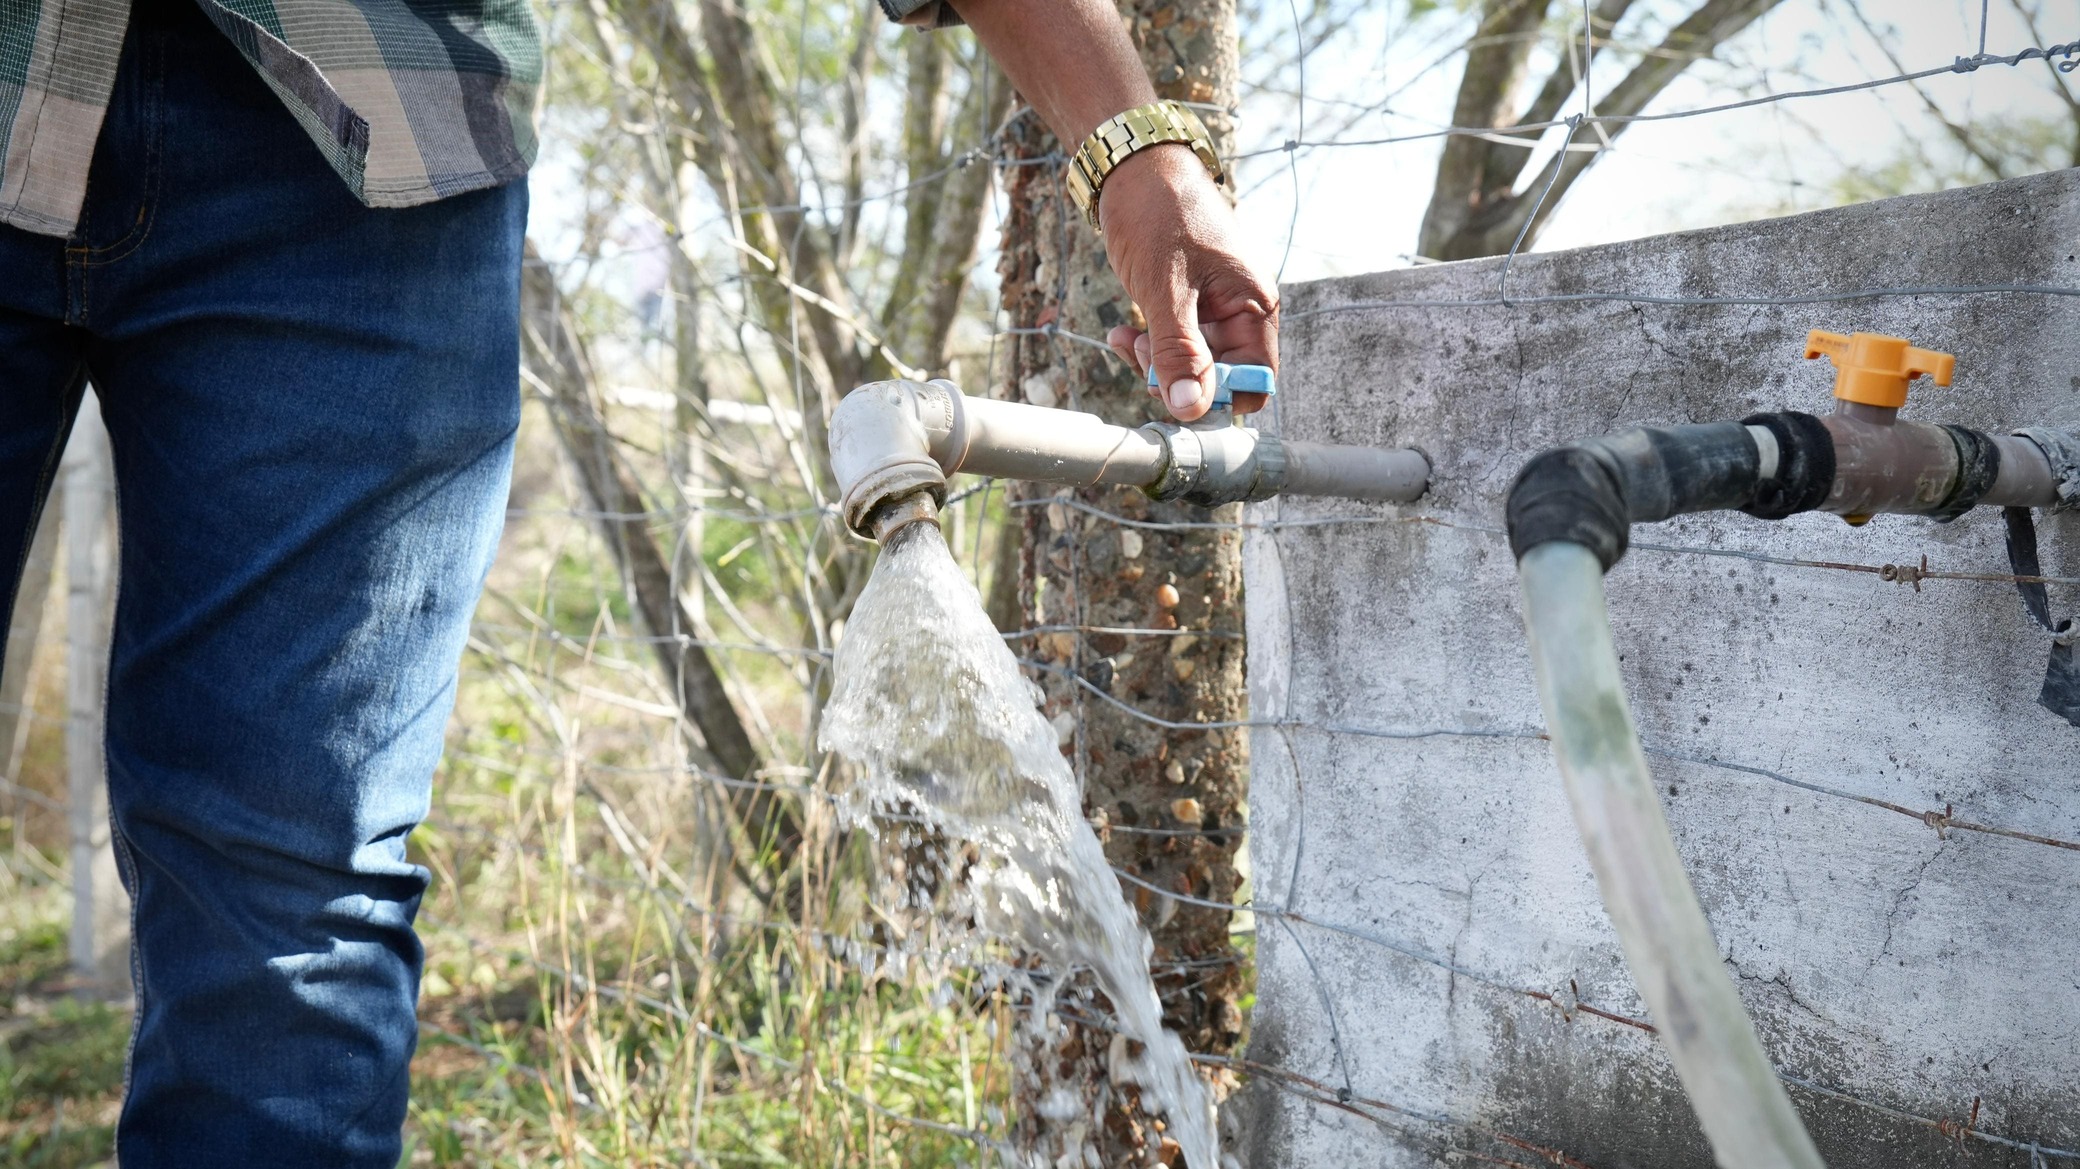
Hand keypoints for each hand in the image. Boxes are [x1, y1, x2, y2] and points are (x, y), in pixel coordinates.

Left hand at [1098, 144, 1277, 421]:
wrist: (1134, 168)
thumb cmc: (1159, 215)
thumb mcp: (1166, 289)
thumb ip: (1178, 351)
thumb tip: (1190, 407)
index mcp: (1254, 306)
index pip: (1255, 381)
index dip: (1218, 395)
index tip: (1176, 386)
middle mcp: (1241, 312)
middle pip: (1219, 378)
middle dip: (1177, 377)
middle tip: (1142, 353)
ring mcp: (1213, 310)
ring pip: (1190, 365)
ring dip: (1155, 362)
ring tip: (1126, 338)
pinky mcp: (1186, 306)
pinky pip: (1172, 345)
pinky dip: (1146, 346)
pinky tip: (1121, 332)